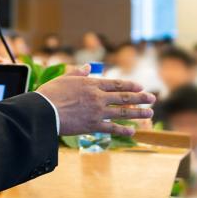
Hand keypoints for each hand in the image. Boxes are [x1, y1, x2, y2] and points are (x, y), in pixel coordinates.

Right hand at [36, 65, 155, 135]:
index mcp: (92, 84)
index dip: (131, 85)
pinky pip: (112, 128)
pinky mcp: (93, 126)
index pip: (116, 84)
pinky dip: (123, 130)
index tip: (141, 87)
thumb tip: (86, 66)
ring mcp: (97, 112)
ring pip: (123, 112)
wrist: (44, 112)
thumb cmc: (50, 94)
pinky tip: (133, 130)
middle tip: (153, 98)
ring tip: (150, 113)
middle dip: (141, 98)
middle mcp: (98, 97)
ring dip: (138, 113)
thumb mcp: (64, 78)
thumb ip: (77, 72)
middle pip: (124, 97)